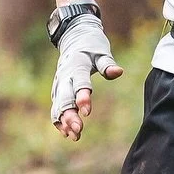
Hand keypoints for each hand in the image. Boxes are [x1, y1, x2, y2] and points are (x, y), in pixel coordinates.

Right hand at [52, 15, 122, 138]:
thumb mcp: (102, 51)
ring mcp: (59, 84)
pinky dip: (59, 120)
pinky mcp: (57, 90)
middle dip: (70, 115)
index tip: (87, 112)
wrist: (73, 37)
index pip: (79, 83)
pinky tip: (67, 133)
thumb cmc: (91, 45)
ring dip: (64, 121)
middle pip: (64, 99)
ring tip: (74, 136)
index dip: (82, 98)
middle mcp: (65, 76)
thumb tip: (118, 72)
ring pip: (58, 106)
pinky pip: (55, 107)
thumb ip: (108, 64)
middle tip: (78, 130)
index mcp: (77, 66)